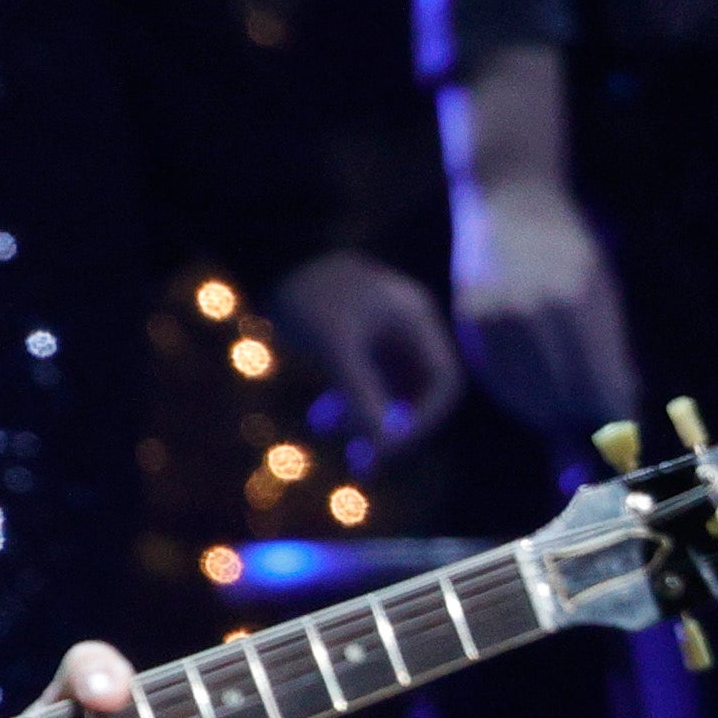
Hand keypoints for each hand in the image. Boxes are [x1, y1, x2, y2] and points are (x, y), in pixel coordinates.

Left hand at [267, 248, 465, 452]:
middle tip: (364, 462)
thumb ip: (361, 393)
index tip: (389, 447)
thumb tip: (383, 446)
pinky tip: (321, 421)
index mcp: (417, 321)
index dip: (424, 420)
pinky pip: (364, 380)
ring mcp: (381, 332)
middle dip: (394, 427)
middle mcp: (407, 328)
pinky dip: (349, 403)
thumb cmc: (307, 294)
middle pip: (418, 390)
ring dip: (369, 420)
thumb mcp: (335, 346)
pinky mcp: (354, 337)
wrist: (273, 255)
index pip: (444, 382)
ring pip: (389, 389)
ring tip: (341, 446)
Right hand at [448, 177, 637, 438]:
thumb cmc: (568, 244)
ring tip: (560, 415)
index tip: (620, 431)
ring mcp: (499, 317)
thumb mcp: (601, 286)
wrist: (510, 203)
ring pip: (526, 393)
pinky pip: (498, 377)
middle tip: (588, 429)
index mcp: (581, 300)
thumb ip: (608, 343)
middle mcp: (537, 311)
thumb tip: (616, 401)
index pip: (601, 381)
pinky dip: (517, 394)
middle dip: (579, 417)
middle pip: (563, 394)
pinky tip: (530, 392)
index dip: (612, 413)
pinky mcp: (472, 321)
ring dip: (546, 411)